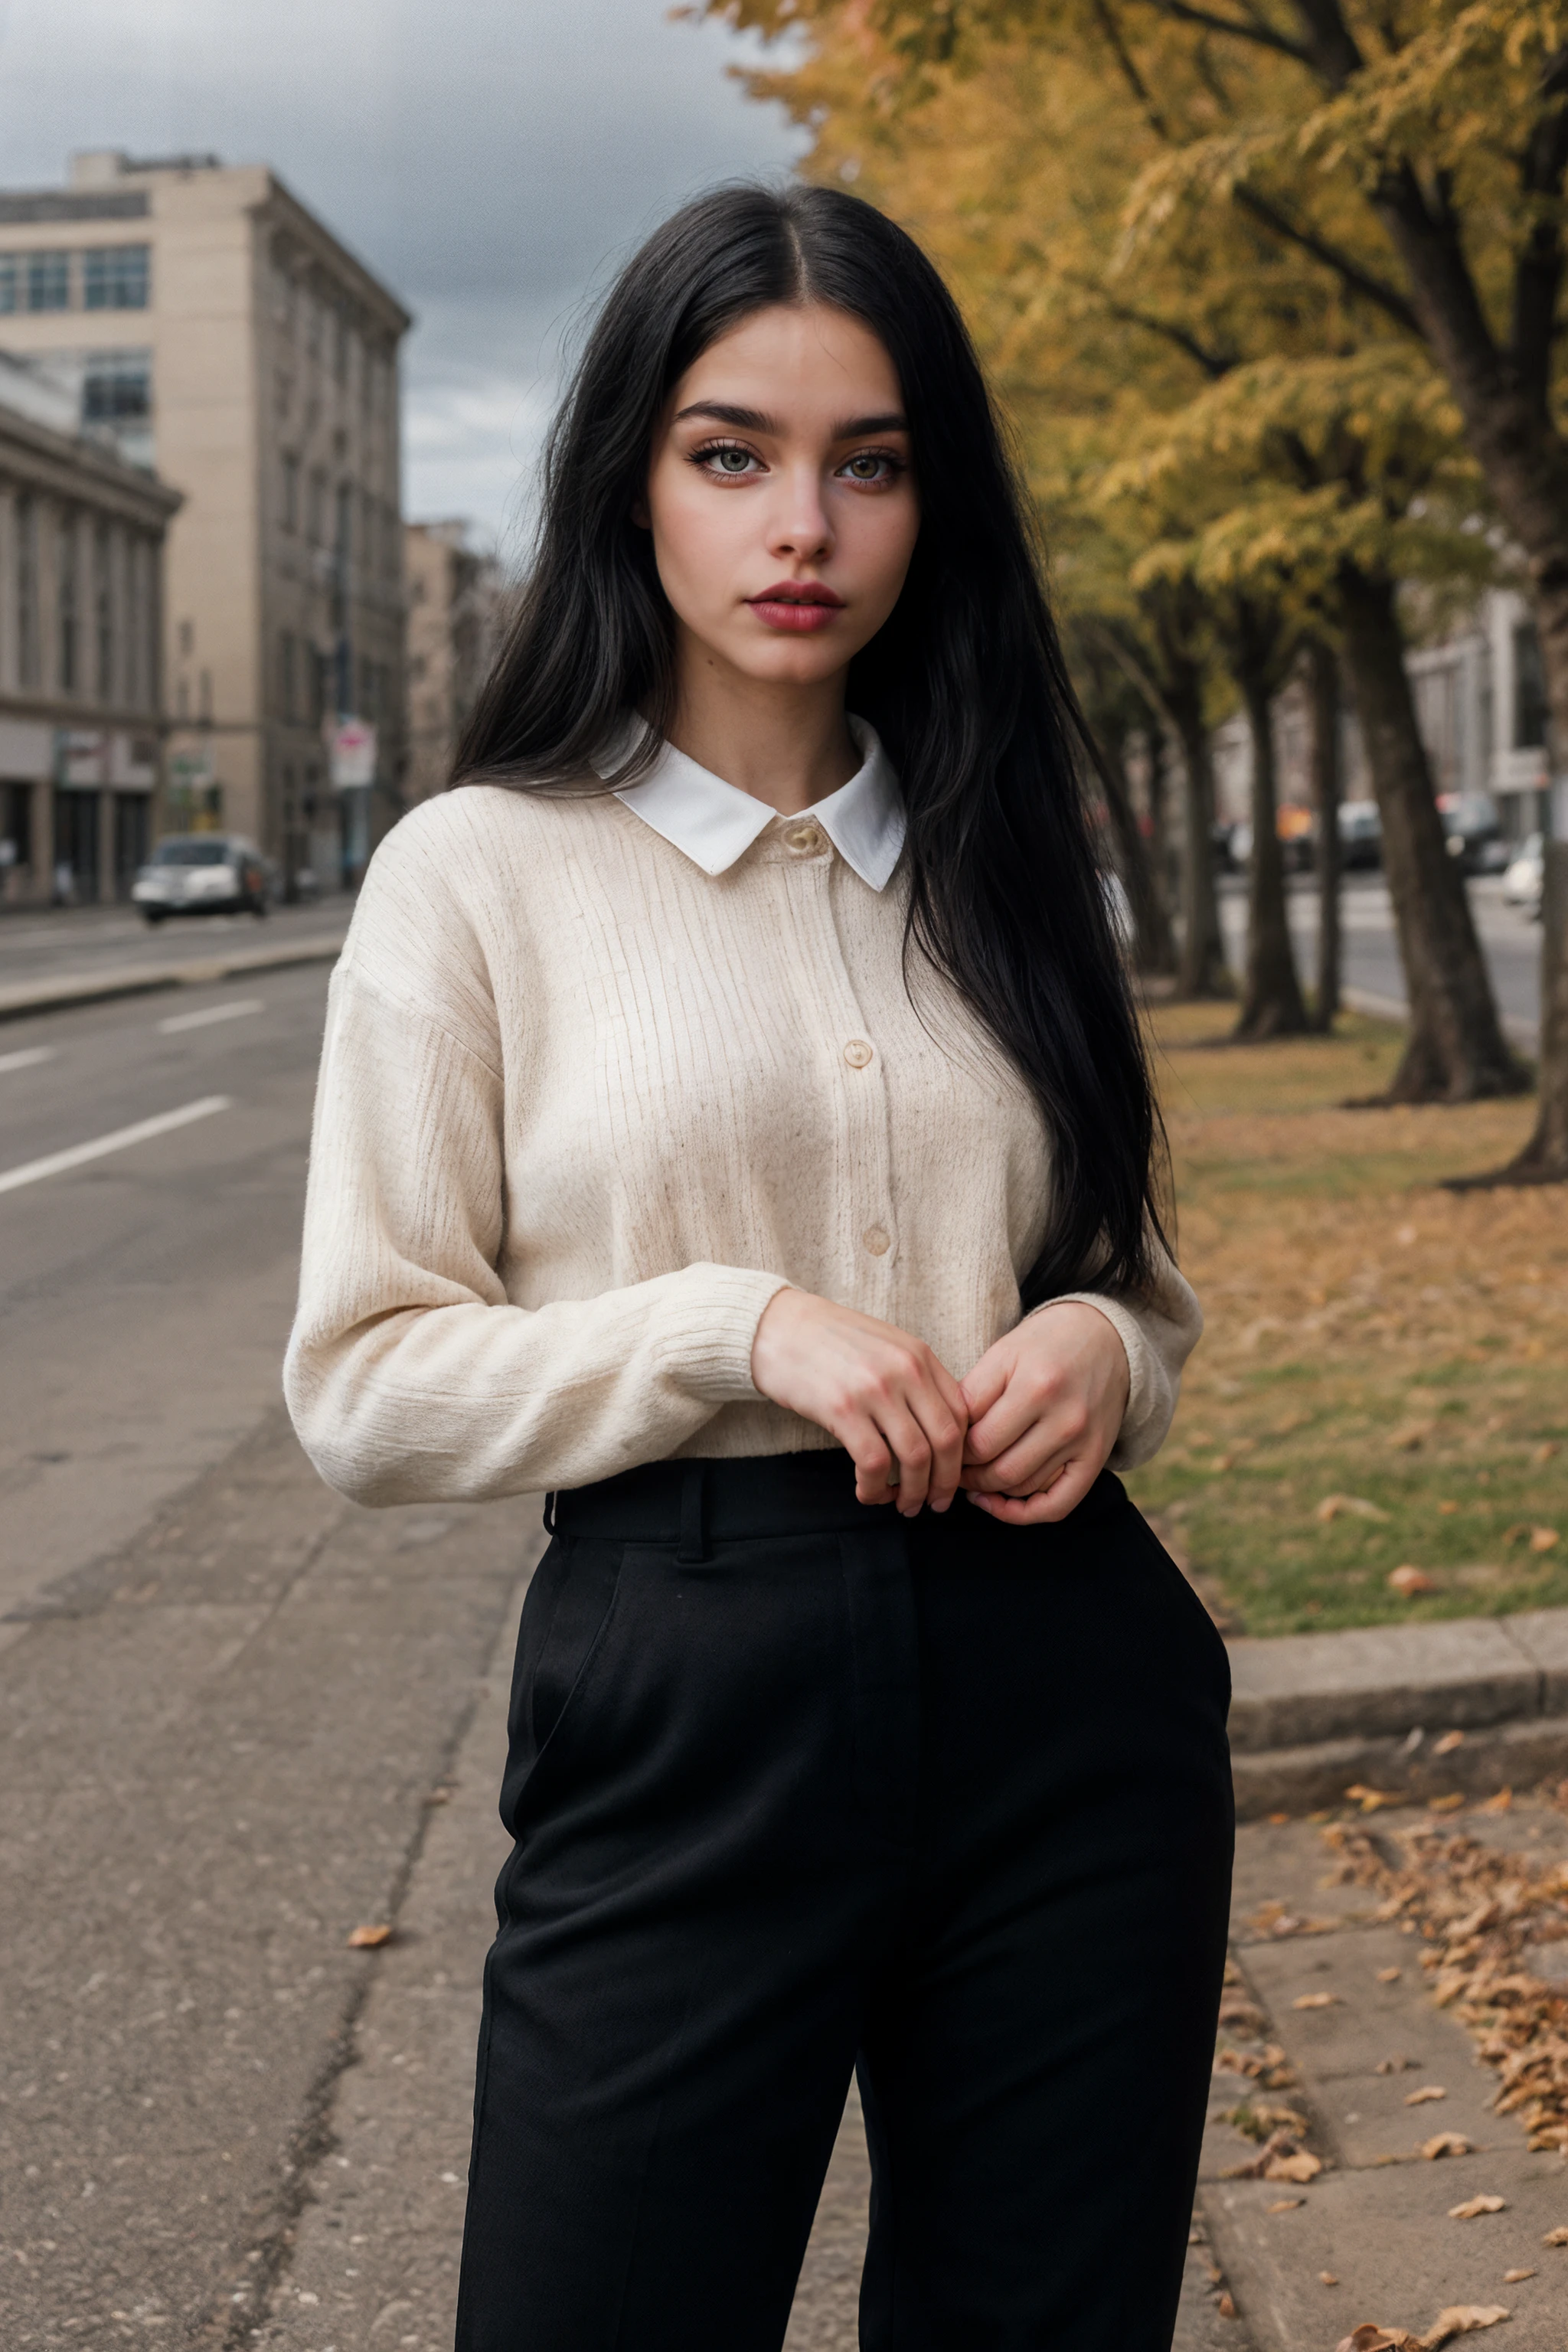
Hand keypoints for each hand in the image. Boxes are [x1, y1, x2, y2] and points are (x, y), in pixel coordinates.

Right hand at [750, 1288, 968, 1513]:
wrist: (776, 1327)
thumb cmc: (828, 1341)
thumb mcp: (885, 1347)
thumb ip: (915, 1379)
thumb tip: (937, 1428)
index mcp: (919, 1355)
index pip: (962, 1414)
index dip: (962, 1454)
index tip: (949, 1475)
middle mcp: (905, 1370)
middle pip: (947, 1440)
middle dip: (945, 1482)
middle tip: (935, 1503)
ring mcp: (875, 1389)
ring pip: (915, 1457)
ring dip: (913, 1492)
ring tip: (904, 1505)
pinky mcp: (842, 1409)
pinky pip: (874, 1463)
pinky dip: (876, 1488)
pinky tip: (868, 1492)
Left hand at [959, 1302, 1129, 1525]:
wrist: (1105, 1338)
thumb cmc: (1044, 1343)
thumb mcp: (1003, 1354)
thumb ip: (971, 1394)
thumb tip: (943, 1437)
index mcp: (1036, 1387)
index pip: (978, 1441)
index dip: (951, 1449)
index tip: (940, 1444)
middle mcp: (1064, 1419)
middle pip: (998, 1470)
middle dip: (966, 1473)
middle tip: (951, 1464)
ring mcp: (1082, 1443)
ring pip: (1021, 1487)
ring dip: (988, 1490)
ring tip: (971, 1476)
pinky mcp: (1096, 1459)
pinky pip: (1058, 1505)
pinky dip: (1024, 1513)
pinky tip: (999, 1503)